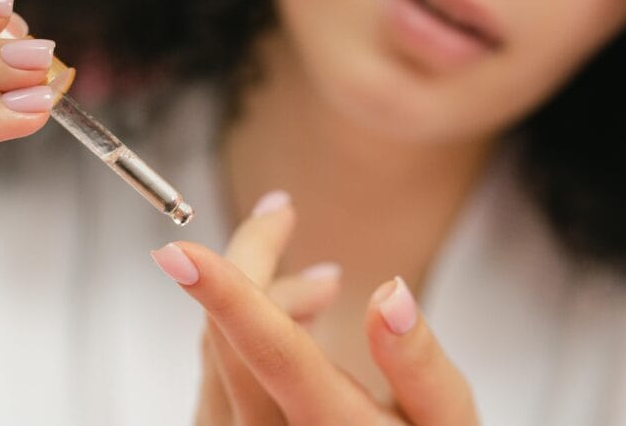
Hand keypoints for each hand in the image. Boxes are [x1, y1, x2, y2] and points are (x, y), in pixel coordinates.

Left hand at [151, 192, 479, 424]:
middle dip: (255, 263)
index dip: (224, 294)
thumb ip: (419, 363)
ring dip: (257, 298)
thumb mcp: (445, 421)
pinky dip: (245, 333)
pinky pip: (217, 371)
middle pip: (228, 333)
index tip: (180, 252)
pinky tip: (293, 328)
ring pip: (218, 348)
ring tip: (326, 287)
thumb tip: (390, 293)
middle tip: (291, 221)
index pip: (271, 350)